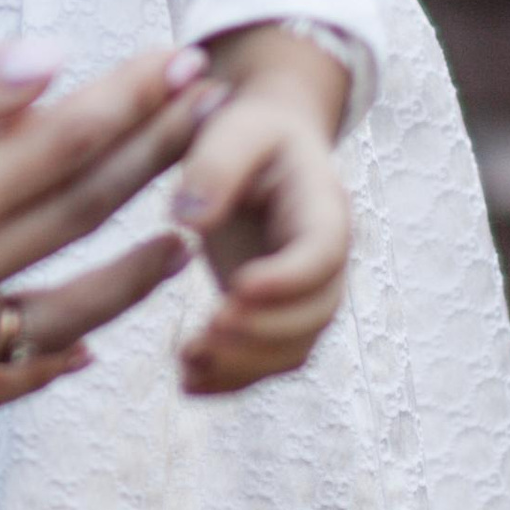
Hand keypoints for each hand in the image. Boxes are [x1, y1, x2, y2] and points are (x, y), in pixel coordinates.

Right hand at [0, 41, 206, 412]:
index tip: (181, 60)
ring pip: (63, 312)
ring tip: (180, 241)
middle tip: (206, 119)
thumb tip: (45, 64)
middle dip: (153, 158)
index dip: (132, 99)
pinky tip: (82, 350)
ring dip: (130, 273)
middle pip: (79, 214)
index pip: (68, 141)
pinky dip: (49, 366)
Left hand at [173, 27, 352, 395]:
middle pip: (314, 314)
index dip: (287, 279)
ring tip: (188, 361)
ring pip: (293, 348)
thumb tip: (185, 220)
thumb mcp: (232, 129)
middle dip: (262, 331)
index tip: (236, 289)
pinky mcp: (273, 315)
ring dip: (244, 364)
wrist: (262, 149)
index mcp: (323, 207)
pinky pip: (266, 361)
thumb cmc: (247, 131)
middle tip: (206, 331)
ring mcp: (303, 294)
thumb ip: (213, 167)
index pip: (322, 253)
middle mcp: (324, 260)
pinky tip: (187, 380)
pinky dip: (231, 378)